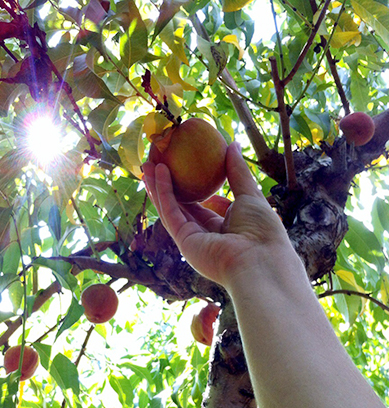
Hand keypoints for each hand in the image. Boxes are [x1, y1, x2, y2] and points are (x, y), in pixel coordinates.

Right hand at [142, 142, 290, 287]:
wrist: (260, 261)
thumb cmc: (262, 231)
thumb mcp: (251, 195)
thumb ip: (238, 172)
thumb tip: (232, 144)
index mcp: (224, 226)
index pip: (204, 205)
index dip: (192, 188)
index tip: (183, 169)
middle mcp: (206, 234)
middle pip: (182, 206)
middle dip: (168, 185)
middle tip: (157, 163)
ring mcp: (193, 239)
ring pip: (171, 208)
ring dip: (158, 186)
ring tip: (148, 163)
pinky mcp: (184, 241)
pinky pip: (171, 213)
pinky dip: (164, 193)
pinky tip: (159, 172)